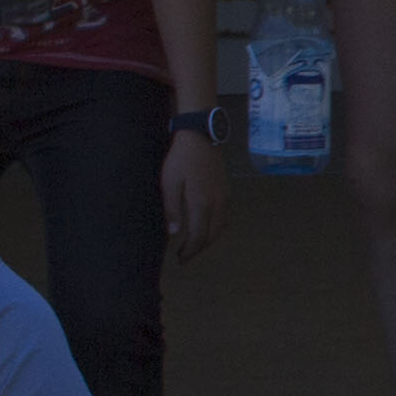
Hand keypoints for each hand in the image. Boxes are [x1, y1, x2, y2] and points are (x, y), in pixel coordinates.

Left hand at [161, 126, 226, 259]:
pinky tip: (206, 225)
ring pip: (221, 227)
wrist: (200, 137)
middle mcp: (217, 204)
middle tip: (185, 256)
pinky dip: (215, 228)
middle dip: (199, 248)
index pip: (198, 236)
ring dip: (209, 239)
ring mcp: (224, 197)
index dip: (190, 251)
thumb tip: (174, 232)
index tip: (180, 259)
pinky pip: (224, 217)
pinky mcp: (226, 190)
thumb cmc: (181, 159)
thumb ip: (172, 209)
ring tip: (195, 244)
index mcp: (202, 203)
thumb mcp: (169, 183)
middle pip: (212, 235)